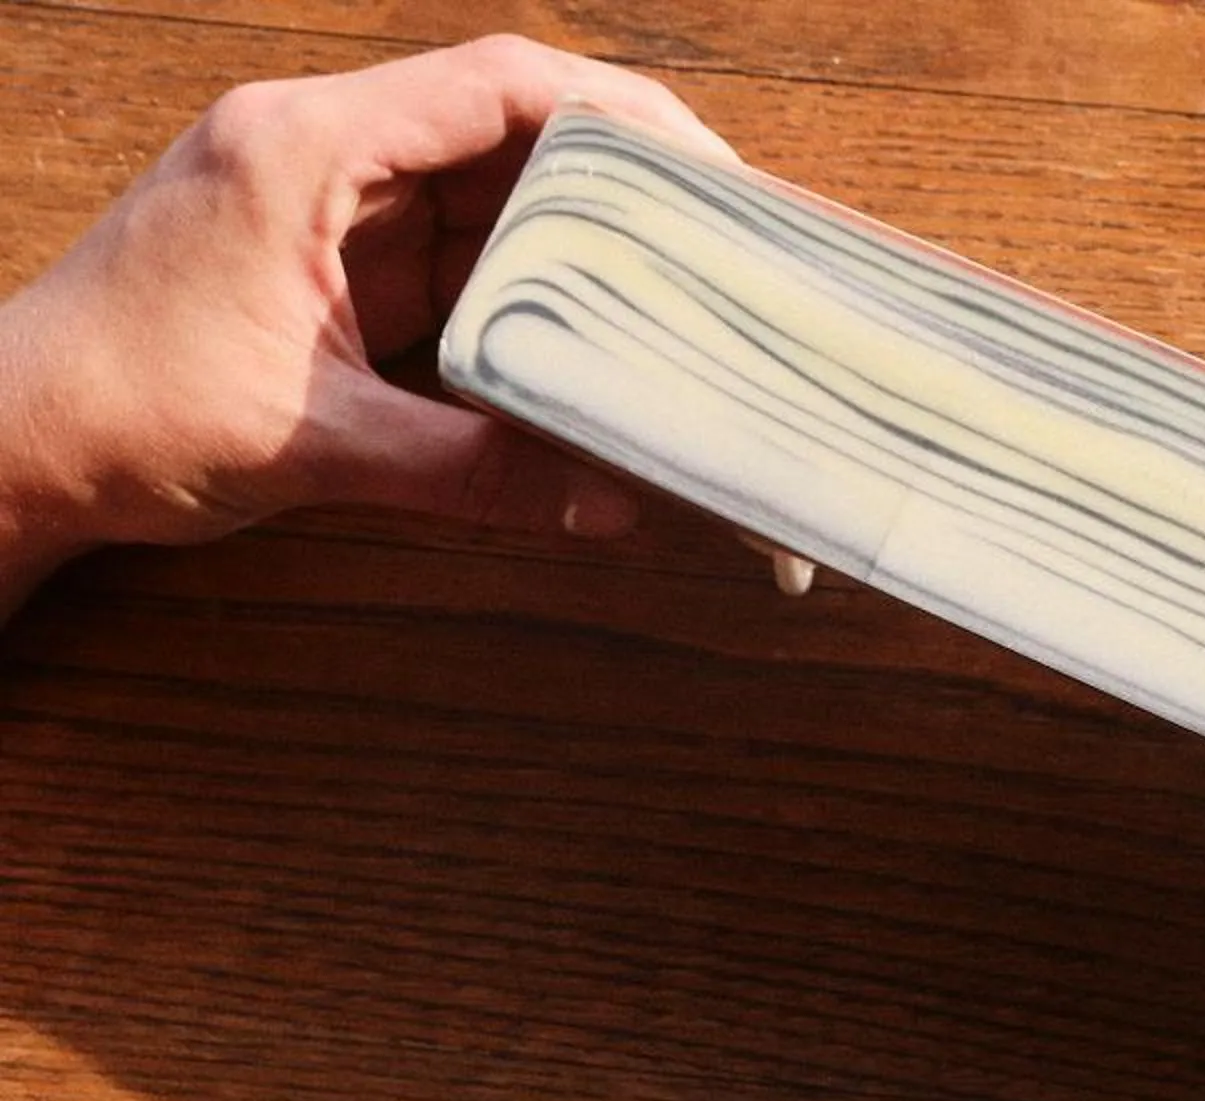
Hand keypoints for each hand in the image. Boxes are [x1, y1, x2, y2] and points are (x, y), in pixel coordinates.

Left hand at [0, 36, 726, 605]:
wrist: (18, 447)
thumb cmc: (122, 416)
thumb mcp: (320, 446)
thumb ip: (476, 470)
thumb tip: (612, 502)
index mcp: (303, 148)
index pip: (497, 84)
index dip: (619, 114)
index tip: (709, 170)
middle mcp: (320, 151)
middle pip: (509, 126)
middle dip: (622, 175)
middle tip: (725, 234)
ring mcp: (328, 203)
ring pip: (492, 190)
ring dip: (582, 236)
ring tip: (682, 284)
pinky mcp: (335, 260)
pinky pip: (460, 250)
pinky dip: (531, 284)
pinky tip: (596, 327)